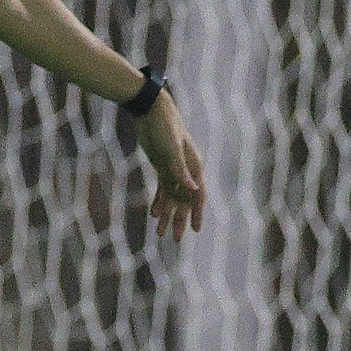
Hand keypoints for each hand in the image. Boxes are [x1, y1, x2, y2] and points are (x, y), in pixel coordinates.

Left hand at [135, 97, 207, 237]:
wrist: (151, 110)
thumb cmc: (164, 126)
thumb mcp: (171, 148)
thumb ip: (180, 169)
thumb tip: (192, 189)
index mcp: (194, 166)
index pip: (198, 195)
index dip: (197, 213)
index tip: (195, 230)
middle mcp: (187, 170)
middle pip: (185, 201)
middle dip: (181, 220)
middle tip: (176, 240)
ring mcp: (174, 169)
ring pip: (173, 198)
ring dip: (168, 215)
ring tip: (160, 234)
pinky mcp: (162, 166)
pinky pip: (163, 189)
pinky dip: (159, 202)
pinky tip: (154, 215)